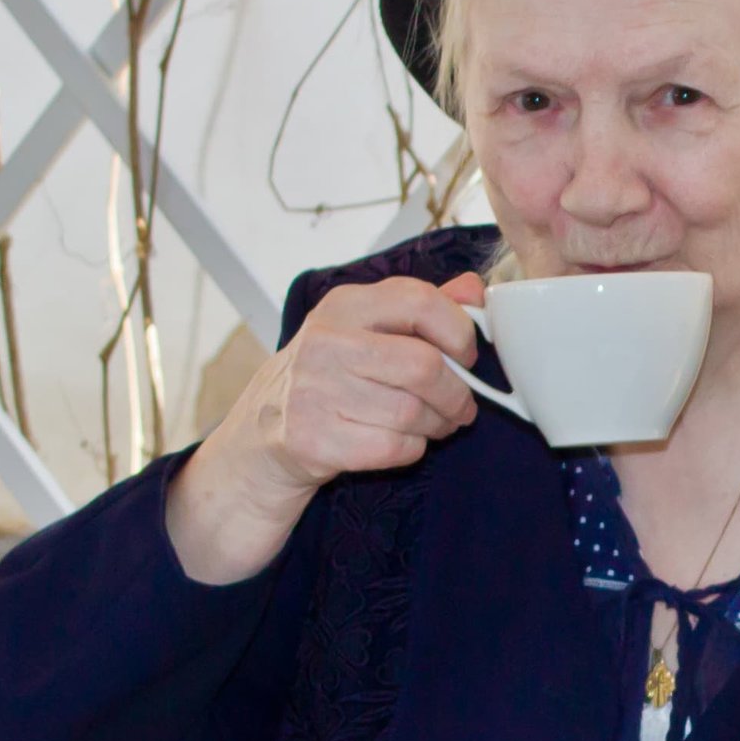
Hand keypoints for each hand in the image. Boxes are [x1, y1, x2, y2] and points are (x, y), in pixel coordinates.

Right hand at [164, 273, 486, 584]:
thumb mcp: (368, 327)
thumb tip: (475, 291)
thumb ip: (423, 307)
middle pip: (425, 367)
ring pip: (414, 413)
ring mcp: (315, 392)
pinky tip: (401, 442)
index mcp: (345, 305)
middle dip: (457, 394)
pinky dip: (413, 449)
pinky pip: (396, 447)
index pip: (421, 302)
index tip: (466, 354)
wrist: (265, 431)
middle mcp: (326, 342)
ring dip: (437, 425)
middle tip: (461, 405)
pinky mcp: (314, 440)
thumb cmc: (332, 375)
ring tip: (430, 424)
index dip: (459, 332)